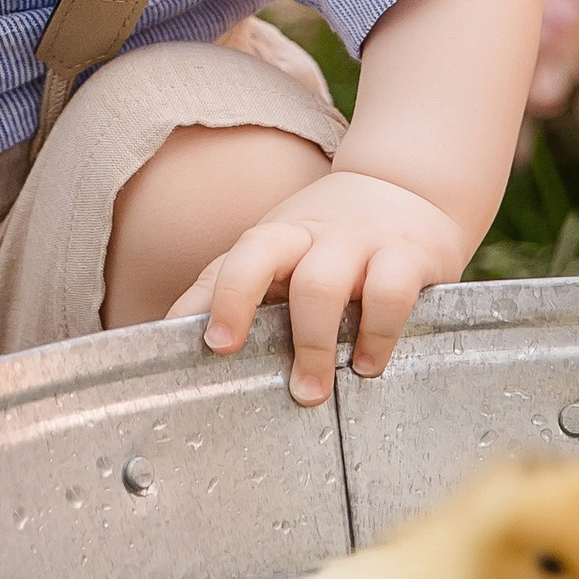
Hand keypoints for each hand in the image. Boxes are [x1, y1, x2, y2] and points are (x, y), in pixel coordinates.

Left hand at [171, 169, 468, 407]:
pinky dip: (378, 335)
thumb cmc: (329, 238)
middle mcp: (312, 233)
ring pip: (322, 283)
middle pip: (265, 255)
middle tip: (244, 364)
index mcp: (277, 237)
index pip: (237, 259)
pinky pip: (390, 292)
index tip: (213, 344)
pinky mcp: (410, 255)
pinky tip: (369, 365)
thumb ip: (229, 286)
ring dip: (313, 343)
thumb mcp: (280, 254)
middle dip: (244, 309)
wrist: (408, 189)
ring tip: (313, 390)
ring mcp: (359, 241)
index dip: (220, 298)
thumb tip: (168, 331)